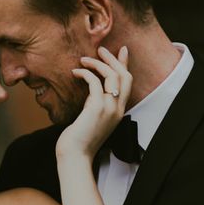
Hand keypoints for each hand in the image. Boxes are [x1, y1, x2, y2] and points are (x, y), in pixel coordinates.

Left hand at [56, 46, 131, 161]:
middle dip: (113, 59)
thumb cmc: (79, 140)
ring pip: (112, 76)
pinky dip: (85, 74)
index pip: (128, 83)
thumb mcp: (92, 117)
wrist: (76, 155)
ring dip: (97, 64)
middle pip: (124, 75)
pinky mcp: (96, 108)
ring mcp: (109, 108)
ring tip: (84, 60)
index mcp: (119, 111)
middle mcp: (118, 108)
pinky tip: (76, 73)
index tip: (122, 50)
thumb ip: (95, 103)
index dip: (125, 64)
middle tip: (101, 49)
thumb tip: (91, 89)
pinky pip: (95, 83)